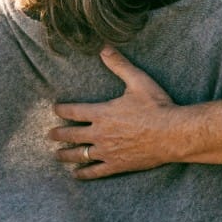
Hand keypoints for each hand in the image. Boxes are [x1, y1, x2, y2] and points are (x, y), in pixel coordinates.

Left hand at [49, 48, 187, 178]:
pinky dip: (84, 173)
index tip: (54, 109)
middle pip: (72, 134)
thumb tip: (104, 47)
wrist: (173, 134)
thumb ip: (119, 65)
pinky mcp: (117, 165)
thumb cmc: (157, 106)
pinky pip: (95, 171)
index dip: (62, 109)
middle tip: (49, 134)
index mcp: (102, 113)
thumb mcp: (138, 81)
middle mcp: (100, 133)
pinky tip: (76, 174)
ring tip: (57, 155)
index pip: (74, 111)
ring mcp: (107, 152)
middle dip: (59, 134)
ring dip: (66, 155)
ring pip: (80, 154)